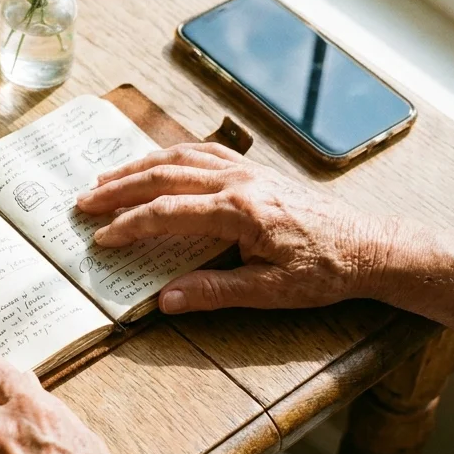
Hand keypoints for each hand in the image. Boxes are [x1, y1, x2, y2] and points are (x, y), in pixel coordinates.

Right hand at [75, 142, 395, 313]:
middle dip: (119, 189)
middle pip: (163, 176)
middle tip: (84, 202)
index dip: (129, 226)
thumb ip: (215, 292)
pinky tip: (156, 164)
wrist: (369, 246)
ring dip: (139, 167)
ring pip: (180, 158)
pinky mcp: (256, 170)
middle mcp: (238, 181)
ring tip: (107, 179)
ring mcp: (247, 170)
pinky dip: (170, 156)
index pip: (167, 213)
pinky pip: (203, 153)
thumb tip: (166, 300)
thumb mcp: (271, 291)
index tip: (102, 238)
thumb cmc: (325, 271)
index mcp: (239, 211)